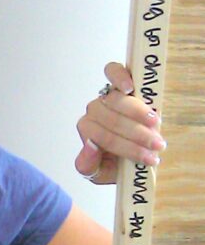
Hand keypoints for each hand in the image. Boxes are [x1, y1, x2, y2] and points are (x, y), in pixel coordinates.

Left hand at [75, 62, 165, 184]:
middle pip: (112, 119)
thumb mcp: (97, 173)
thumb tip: (90, 145)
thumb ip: (87, 164)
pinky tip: (130, 86)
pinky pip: (112, 72)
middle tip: (157, 145)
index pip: (104, 138)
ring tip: (155, 124)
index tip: (149, 158)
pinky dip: (120, 76)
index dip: (129, 148)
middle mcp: (93, 112)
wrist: (129, 153)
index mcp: (87, 132)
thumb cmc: (112, 163)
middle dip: (137, 134)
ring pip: (116, 99)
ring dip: (137, 112)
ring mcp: (105, 96)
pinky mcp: (118, 82)